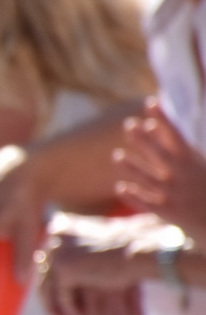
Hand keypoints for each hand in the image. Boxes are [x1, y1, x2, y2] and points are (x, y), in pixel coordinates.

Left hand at [36, 213, 156, 314]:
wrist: (141, 248)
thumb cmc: (125, 246)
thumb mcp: (94, 245)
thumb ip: (74, 250)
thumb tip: (48, 261)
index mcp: (60, 226)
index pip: (47, 256)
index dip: (50, 276)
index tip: (54, 292)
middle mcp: (54, 236)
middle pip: (43, 270)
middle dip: (48, 292)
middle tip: (53, 310)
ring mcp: (57, 252)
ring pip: (48, 285)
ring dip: (52, 304)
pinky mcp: (65, 269)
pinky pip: (62, 295)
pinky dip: (68, 309)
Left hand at [115, 102, 205, 236]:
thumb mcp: (200, 166)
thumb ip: (184, 150)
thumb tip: (163, 130)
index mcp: (193, 163)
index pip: (177, 136)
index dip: (164, 119)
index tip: (152, 102)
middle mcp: (182, 177)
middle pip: (160, 154)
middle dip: (144, 139)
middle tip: (129, 124)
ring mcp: (173, 195)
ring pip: (148, 178)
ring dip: (132, 166)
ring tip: (117, 156)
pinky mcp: (168, 212)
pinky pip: (146, 203)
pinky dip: (133, 196)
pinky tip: (120, 188)